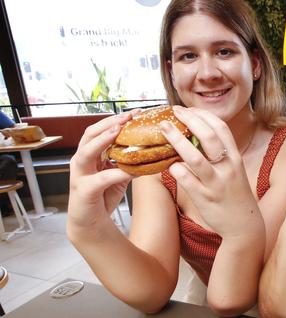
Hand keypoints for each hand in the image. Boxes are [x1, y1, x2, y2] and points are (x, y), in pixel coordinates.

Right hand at [68, 112, 134, 230]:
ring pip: (86, 152)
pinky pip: (100, 179)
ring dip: (103, 140)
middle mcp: (81, 161)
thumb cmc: (104, 196)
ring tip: (118, 131)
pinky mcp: (84, 191)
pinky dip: (116, 173)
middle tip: (127, 116)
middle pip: (90, 134)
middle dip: (109, 123)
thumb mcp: (119, 175)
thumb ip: (130, 162)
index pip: (100, 130)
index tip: (136, 112)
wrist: (90, 223)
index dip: (116, 119)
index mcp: (90, 154)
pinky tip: (129, 170)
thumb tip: (154, 150)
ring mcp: (79, 175)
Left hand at [160, 106, 262, 237]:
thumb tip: (195, 136)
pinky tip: (168, 164)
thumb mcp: (233, 170)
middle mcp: (227, 167)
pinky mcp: (204, 198)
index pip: (221, 128)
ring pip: (195, 158)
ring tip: (164, 129)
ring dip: (177, 141)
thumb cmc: (234, 195)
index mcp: (235, 157)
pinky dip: (175, 169)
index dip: (203, 115)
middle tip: (173, 113)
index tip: (188, 109)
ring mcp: (216, 183)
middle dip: (189, 120)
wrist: (244, 225)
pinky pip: (186, 180)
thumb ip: (219, 154)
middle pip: (209, 137)